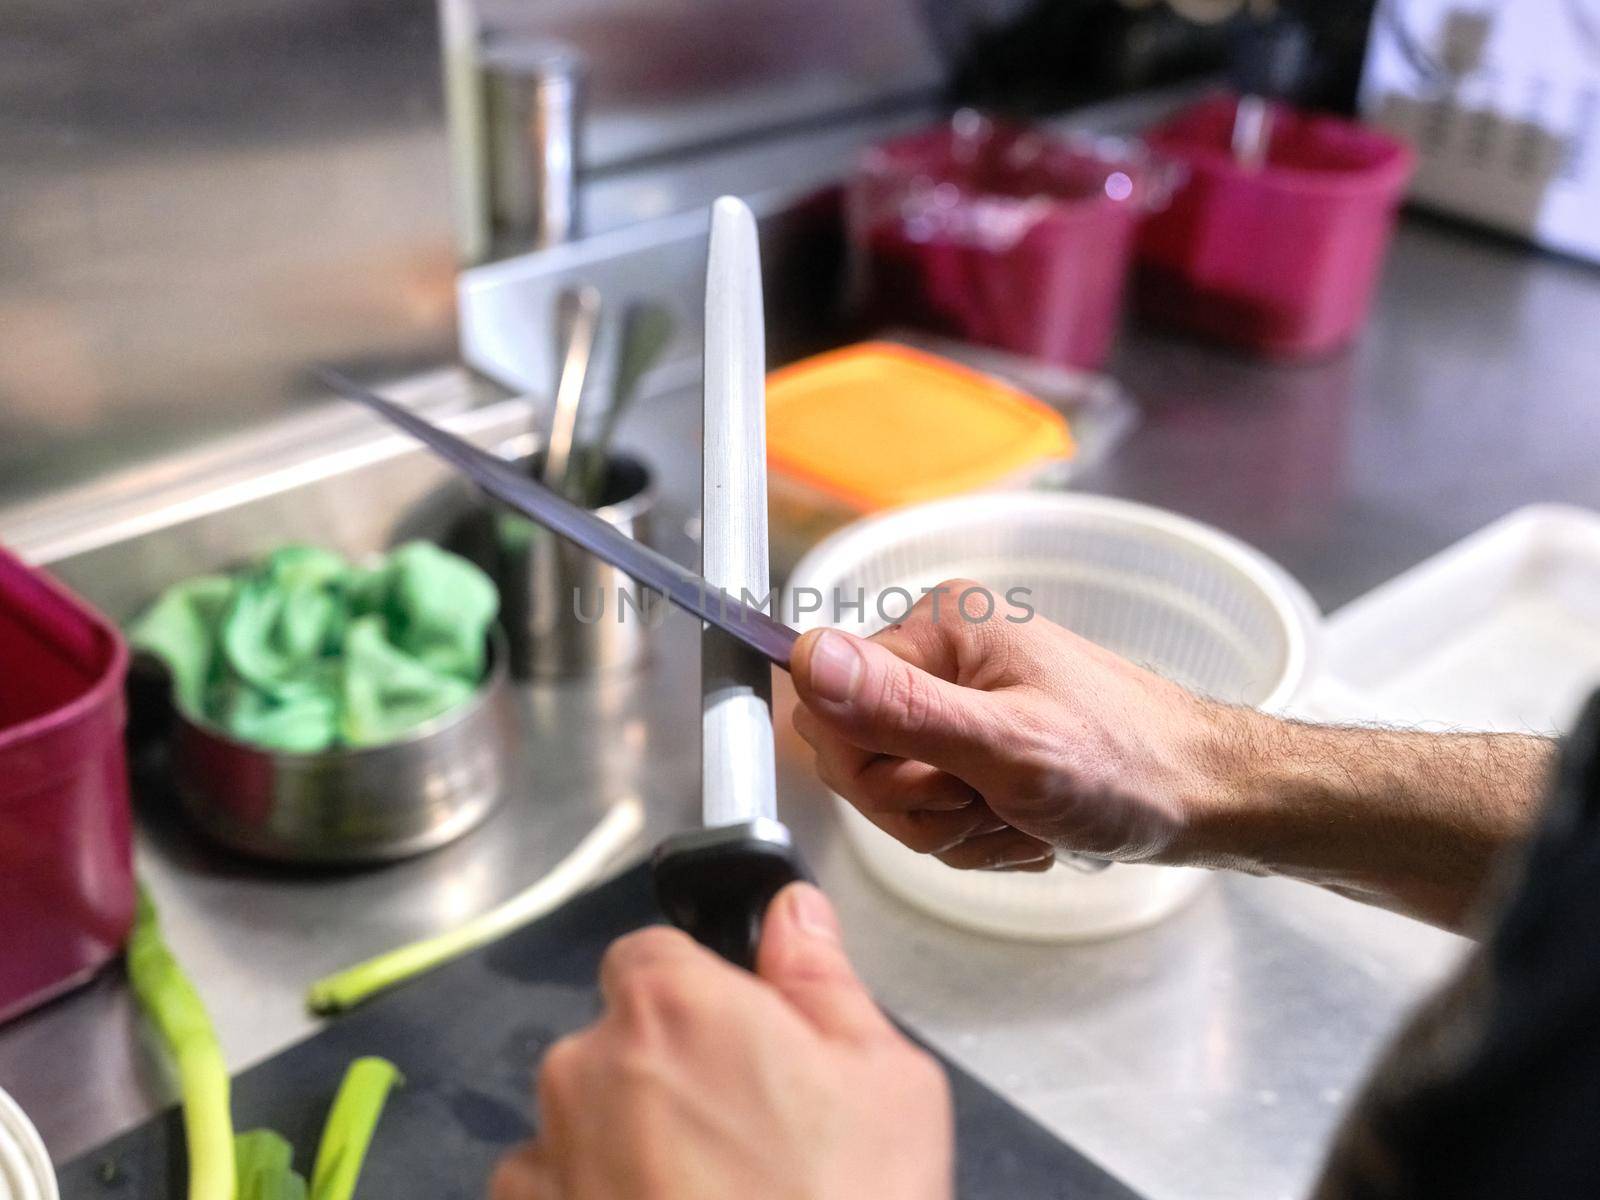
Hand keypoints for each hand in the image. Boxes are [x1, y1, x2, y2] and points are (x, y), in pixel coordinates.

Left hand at [491, 883, 952, 1199]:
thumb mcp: (885, 1080)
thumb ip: (822, 977)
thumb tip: (790, 912)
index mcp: (670, 1004)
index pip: (651, 954)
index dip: (699, 995)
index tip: (741, 1043)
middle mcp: (584, 1069)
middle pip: (612, 1042)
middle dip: (663, 1075)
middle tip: (743, 1140)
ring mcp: (543, 1161)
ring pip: (576, 1124)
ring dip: (621, 1147)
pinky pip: (549, 1195)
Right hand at [791, 579, 1233, 868]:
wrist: (1207, 796)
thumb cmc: (1129, 765)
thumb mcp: (1007, 745)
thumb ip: (901, 707)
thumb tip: (807, 656)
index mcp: (938, 627)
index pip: (827, 706)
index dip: (873, 770)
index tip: (944, 786)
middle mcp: (941, 654)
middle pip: (858, 755)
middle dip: (921, 807)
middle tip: (992, 803)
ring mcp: (960, 700)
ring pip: (896, 794)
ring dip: (956, 827)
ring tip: (1021, 817)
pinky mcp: (979, 743)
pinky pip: (935, 809)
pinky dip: (978, 834)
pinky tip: (1027, 826)